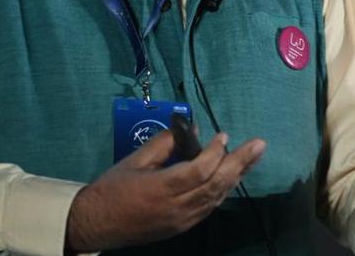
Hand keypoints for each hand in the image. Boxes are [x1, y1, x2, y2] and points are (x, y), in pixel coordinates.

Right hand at [64, 129, 265, 251]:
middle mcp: (176, 207)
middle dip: (240, 163)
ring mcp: (181, 220)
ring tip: (253, 158)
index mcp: (162, 188)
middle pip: (216, 184)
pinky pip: (208, 208)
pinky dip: (222, 190)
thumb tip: (190, 128)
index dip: (216, 152)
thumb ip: (164, 143)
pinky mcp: (181, 227)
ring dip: (236, 177)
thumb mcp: (135, 160)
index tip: (223, 135)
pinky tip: (232, 177)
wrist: (95, 223)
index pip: (200, 170)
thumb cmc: (112, 188)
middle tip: (259, 145)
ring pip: (216, 198)